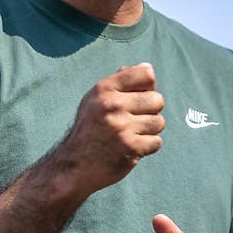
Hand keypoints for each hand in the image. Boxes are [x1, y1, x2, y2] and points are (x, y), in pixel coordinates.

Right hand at [54, 63, 164, 193]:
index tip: (138, 98)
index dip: (148, 87)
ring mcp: (122, 126)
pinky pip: (157, 142)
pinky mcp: (131, 147)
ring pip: (159, 122)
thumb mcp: (95, 99)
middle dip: (151, 111)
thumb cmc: (89, 129)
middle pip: (157, 99)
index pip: (147, 74)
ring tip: (133, 134)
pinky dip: (148, 147)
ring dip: (150, 130)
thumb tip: (148, 68)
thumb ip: (120, 81)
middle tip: (135, 120)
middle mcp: (113, 104)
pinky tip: (132, 148)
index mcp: (105, 88)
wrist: (73, 165)